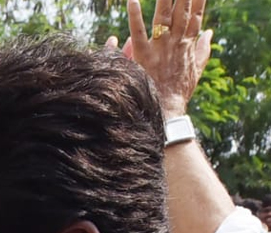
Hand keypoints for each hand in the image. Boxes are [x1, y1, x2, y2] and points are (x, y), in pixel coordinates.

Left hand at [108, 0, 210, 116]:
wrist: (167, 112)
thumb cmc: (179, 93)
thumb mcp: (195, 70)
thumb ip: (202, 50)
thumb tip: (209, 33)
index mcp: (188, 45)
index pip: (196, 16)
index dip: (199, 1)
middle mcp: (176, 43)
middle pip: (181, 11)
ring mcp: (160, 48)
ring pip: (162, 17)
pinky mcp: (143, 56)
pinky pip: (138, 32)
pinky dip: (135, 17)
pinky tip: (133, 1)